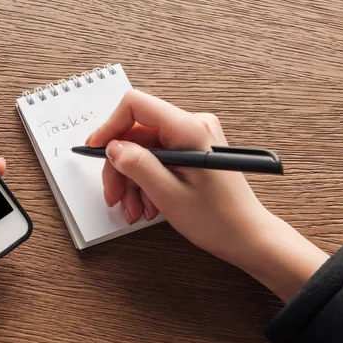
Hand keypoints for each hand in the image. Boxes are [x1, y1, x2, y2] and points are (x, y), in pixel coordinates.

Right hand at [87, 89, 328, 301]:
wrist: (246, 236)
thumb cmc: (218, 219)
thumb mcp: (169, 194)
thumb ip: (138, 166)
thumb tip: (112, 147)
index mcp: (189, 129)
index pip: (136, 106)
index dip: (110, 126)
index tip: (95, 150)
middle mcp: (192, 126)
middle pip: (136, 134)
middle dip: (120, 167)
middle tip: (114, 196)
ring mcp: (192, 138)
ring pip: (143, 150)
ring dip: (132, 181)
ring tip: (135, 210)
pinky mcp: (191, 151)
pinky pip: (156, 159)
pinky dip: (145, 182)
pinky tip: (147, 205)